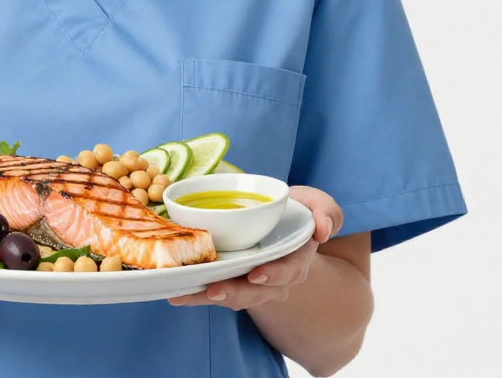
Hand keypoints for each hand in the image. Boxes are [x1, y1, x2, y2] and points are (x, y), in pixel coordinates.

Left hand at [168, 185, 342, 309]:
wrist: (283, 224)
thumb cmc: (298, 213)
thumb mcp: (317, 205)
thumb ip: (327, 212)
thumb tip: (324, 229)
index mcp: (295, 260)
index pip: (288, 272)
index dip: (274, 275)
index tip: (258, 274)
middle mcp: (273, 279)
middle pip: (256, 293)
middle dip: (235, 293)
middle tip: (213, 290)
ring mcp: (251, 283)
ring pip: (232, 296)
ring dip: (207, 297)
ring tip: (183, 294)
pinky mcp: (231, 280)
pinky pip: (214, 290)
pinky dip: (195, 293)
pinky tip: (175, 292)